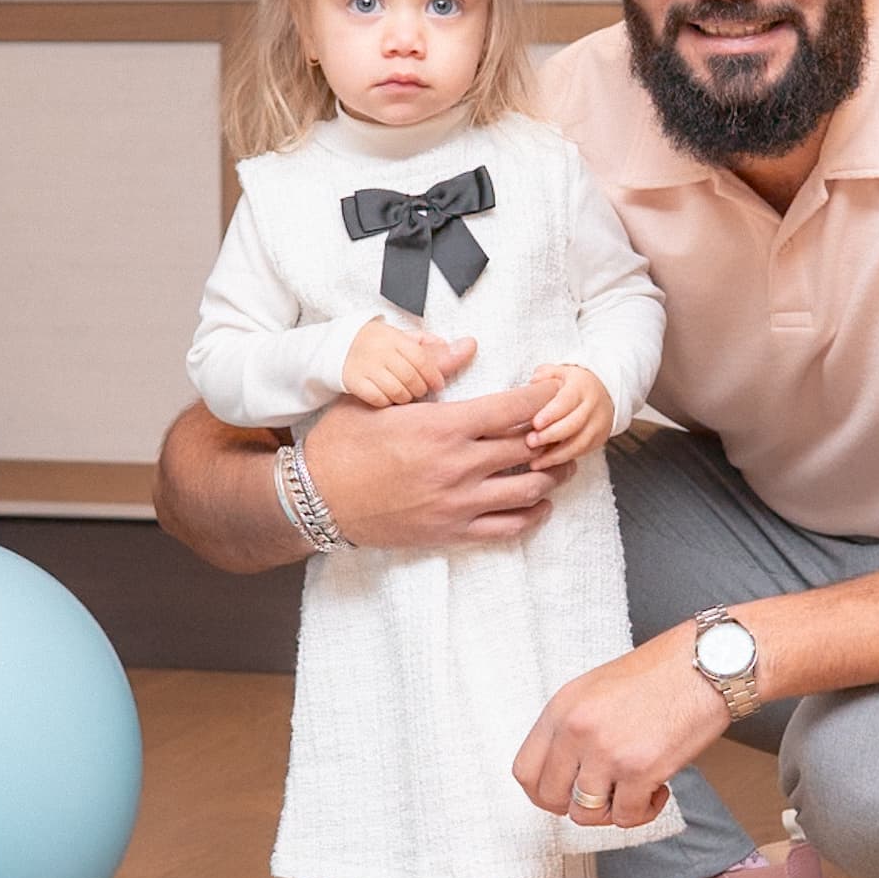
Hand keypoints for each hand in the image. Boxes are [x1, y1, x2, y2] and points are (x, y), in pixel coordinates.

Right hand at [302, 350, 580, 550]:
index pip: (512, 409)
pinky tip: (539, 504)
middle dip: (553, 435)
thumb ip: (427, 372)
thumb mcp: (379, 398)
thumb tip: (464, 345)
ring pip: (528, 489)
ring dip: (552, 475)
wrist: (316, 499)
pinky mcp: (452, 531)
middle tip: (562, 427)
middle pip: (528, 448)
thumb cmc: (342, 443)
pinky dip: (533, 515)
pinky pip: (509, 527)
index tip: (554, 391)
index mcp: (442, 426)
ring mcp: (458, 502)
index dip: (542, 399)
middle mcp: (458, 465)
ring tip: (561, 465)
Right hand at [342, 317, 452, 406]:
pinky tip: (388, 398)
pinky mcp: (354, 382)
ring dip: (405, 397)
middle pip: (411, 377)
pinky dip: (387, 402)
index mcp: (395, 337)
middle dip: (420, 388)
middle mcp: (380, 350)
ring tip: (404, 394)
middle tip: (420, 390)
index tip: (438, 384)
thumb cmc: (378, 345)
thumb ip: (434, 346)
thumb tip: (469, 346)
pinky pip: (379, 399)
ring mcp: (366, 366)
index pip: (422, 359)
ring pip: (397, 390)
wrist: (340, 348)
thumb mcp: (404, 339)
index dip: (434, 375)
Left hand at [512, 624, 729, 829]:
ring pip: (586, 814)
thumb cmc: (663, 672)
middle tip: (603, 797)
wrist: (708, 663)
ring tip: (633, 792)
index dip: (543, 792)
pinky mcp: (640, 770)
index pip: (525, 770)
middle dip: (576, 806)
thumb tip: (565, 770)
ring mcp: (607, 751)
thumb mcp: (597, 689)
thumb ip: (574, 727)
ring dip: (611, 811)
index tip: (562, 795)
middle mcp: (578, 729)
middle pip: (551, 797)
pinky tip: (659, 790)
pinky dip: (644, 811)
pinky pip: (627, 816)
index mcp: (563, 707)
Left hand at [524, 364, 612, 464]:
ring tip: (535, 462)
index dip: (551, 414)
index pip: (566, 402)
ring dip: (556, 455)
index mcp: (581, 388)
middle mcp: (592, 407)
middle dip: (550, 436)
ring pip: (579, 444)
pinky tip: (546, 464)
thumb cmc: (575, 384)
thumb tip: (533, 382)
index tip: (535, 423)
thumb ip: (545, 374)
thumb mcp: (561, 372)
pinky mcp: (599, 439)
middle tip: (530, 442)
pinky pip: (581, 453)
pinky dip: (563, 460)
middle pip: (573, 424)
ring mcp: (598, 425)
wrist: (605, 392)